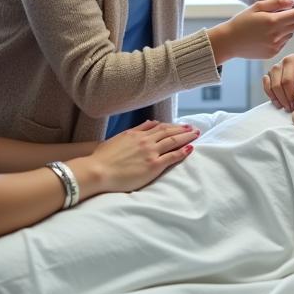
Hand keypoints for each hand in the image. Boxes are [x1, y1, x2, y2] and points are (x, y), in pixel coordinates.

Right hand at [82, 120, 198, 192]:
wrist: (97, 170)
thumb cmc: (103, 158)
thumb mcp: (118, 138)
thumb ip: (136, 130)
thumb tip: (150, 123)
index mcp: (136, 134)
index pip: (159, 127)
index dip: (172, 126)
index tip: (181, 125)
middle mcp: (145, 141)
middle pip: (168, 132)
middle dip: (182, 130)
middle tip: (194, 128)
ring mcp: (150, 152)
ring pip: (172, 141)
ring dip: (186, 137)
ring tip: (195, 134)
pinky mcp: (153, 165)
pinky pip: (172, 157)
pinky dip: (182, 152)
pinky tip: (190, 148)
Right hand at [207, 0, 293, 63]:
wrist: (228, 42)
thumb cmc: (241, 21)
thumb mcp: (256, 7)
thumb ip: (276, 3)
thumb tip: (293, 2)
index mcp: (272, 21)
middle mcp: (276, 35)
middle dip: (293, 18)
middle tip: (279, 15)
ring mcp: (275, 46)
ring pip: (290, 33)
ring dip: (286, 28)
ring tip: (268, 27)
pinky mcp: (273, 54)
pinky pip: (283, 42)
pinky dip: (280, 37)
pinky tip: (265, 37)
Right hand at [262, 52, 293, 111]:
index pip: (287, 80)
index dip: (290, 94)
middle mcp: (285, 61)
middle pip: (279, 83)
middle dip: (284, 98)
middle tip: (290, 108)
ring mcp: (277, 67)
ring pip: (272, 84)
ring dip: (277, 97)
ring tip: (285, 106)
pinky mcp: (271, 73)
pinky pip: (266, 84)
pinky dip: (270, 94)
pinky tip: (277, 101)